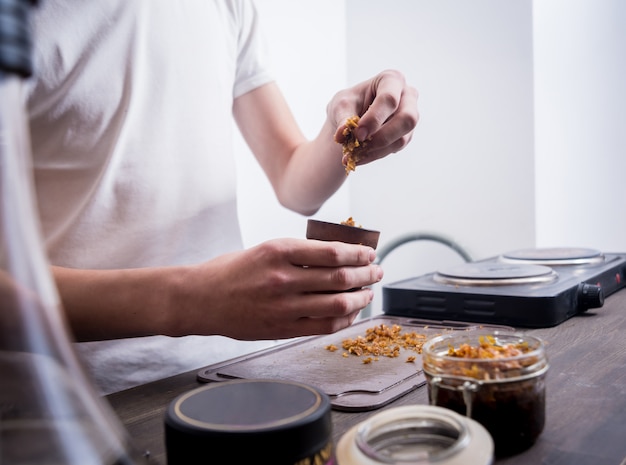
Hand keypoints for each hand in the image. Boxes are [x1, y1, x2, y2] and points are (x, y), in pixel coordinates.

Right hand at [178, 238, 382, 339]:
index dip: (358, 253)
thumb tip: (337, 256)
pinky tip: (351, 313)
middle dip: (367, 274)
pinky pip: (323, 326)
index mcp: (277, 251)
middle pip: (340, 278)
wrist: (199, 299)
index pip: (332, 252)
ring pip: (337, 304)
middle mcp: (282, 278)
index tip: (369, 253)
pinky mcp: (281, 328)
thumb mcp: (263, 249)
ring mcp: (282, 306)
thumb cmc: (230, 271)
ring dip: (360, 298)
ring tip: (369, 292)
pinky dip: (344, 319)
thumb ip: (297, 254)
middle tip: (377, 271)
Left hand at [330, 69, 418, 167]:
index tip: (357, 134)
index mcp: (391, 80)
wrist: (350, 119)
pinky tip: (359, 157)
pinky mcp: (406, 135)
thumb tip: (342, 134)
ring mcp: (410, 117)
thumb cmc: (349, 104)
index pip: (390, 99)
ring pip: (402, 138)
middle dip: (382, 137)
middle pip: (407, 119)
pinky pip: (395, 149)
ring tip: (354, 155)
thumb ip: (343, 118)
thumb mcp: (341, 106)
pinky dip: (375, 155)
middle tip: (359, 145)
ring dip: (376, 150)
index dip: (375, 118)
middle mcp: (407, 96)